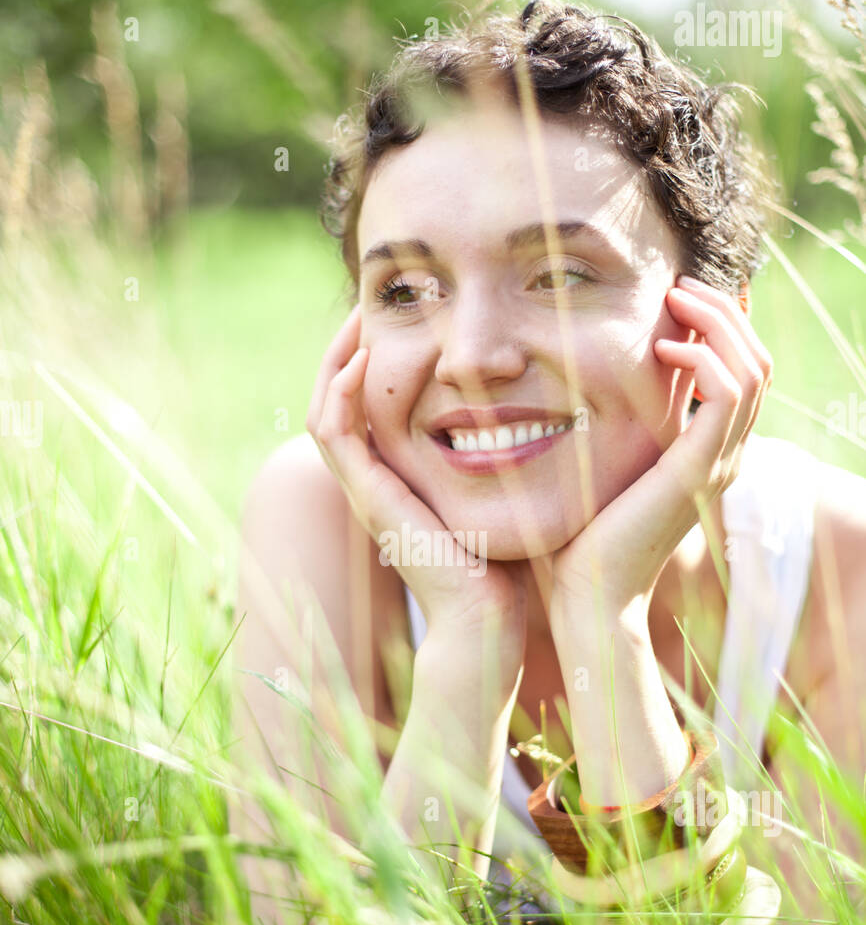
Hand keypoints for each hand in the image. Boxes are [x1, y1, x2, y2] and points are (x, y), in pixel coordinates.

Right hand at [306, 306, 528, 677]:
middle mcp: (374, 480)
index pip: (370, 402)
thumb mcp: (506, 491)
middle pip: (339, 397)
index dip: (378, 356)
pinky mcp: (366, 498)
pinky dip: (341, 391)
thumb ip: (508, 453)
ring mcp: (365, 490)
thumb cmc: (509, 564)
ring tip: (360, 316)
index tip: (405, 316)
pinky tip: (363, 358)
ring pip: (326, 407)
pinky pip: (335, 433)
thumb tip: (544, 408)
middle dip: (349, 345)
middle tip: (372, 302)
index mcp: (400, 475)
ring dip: (337, 358)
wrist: (488, 622)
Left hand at [543, 274, 772, 627]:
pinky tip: (664, 347)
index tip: (675, 296)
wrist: (586, 599)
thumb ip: (607, 431)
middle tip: (678, 284)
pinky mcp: (700, 472)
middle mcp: (722, 458)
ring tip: (675, 298)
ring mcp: (718, 466)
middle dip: (722, 311)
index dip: (718, 326)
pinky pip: (729, 395)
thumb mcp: (598, 470)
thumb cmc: (578, 542)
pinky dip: (705, 358)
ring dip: (717, 322)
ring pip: (752, 369)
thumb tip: (574, 387)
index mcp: (704, 456)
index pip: (738, 374)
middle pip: (756, 361)